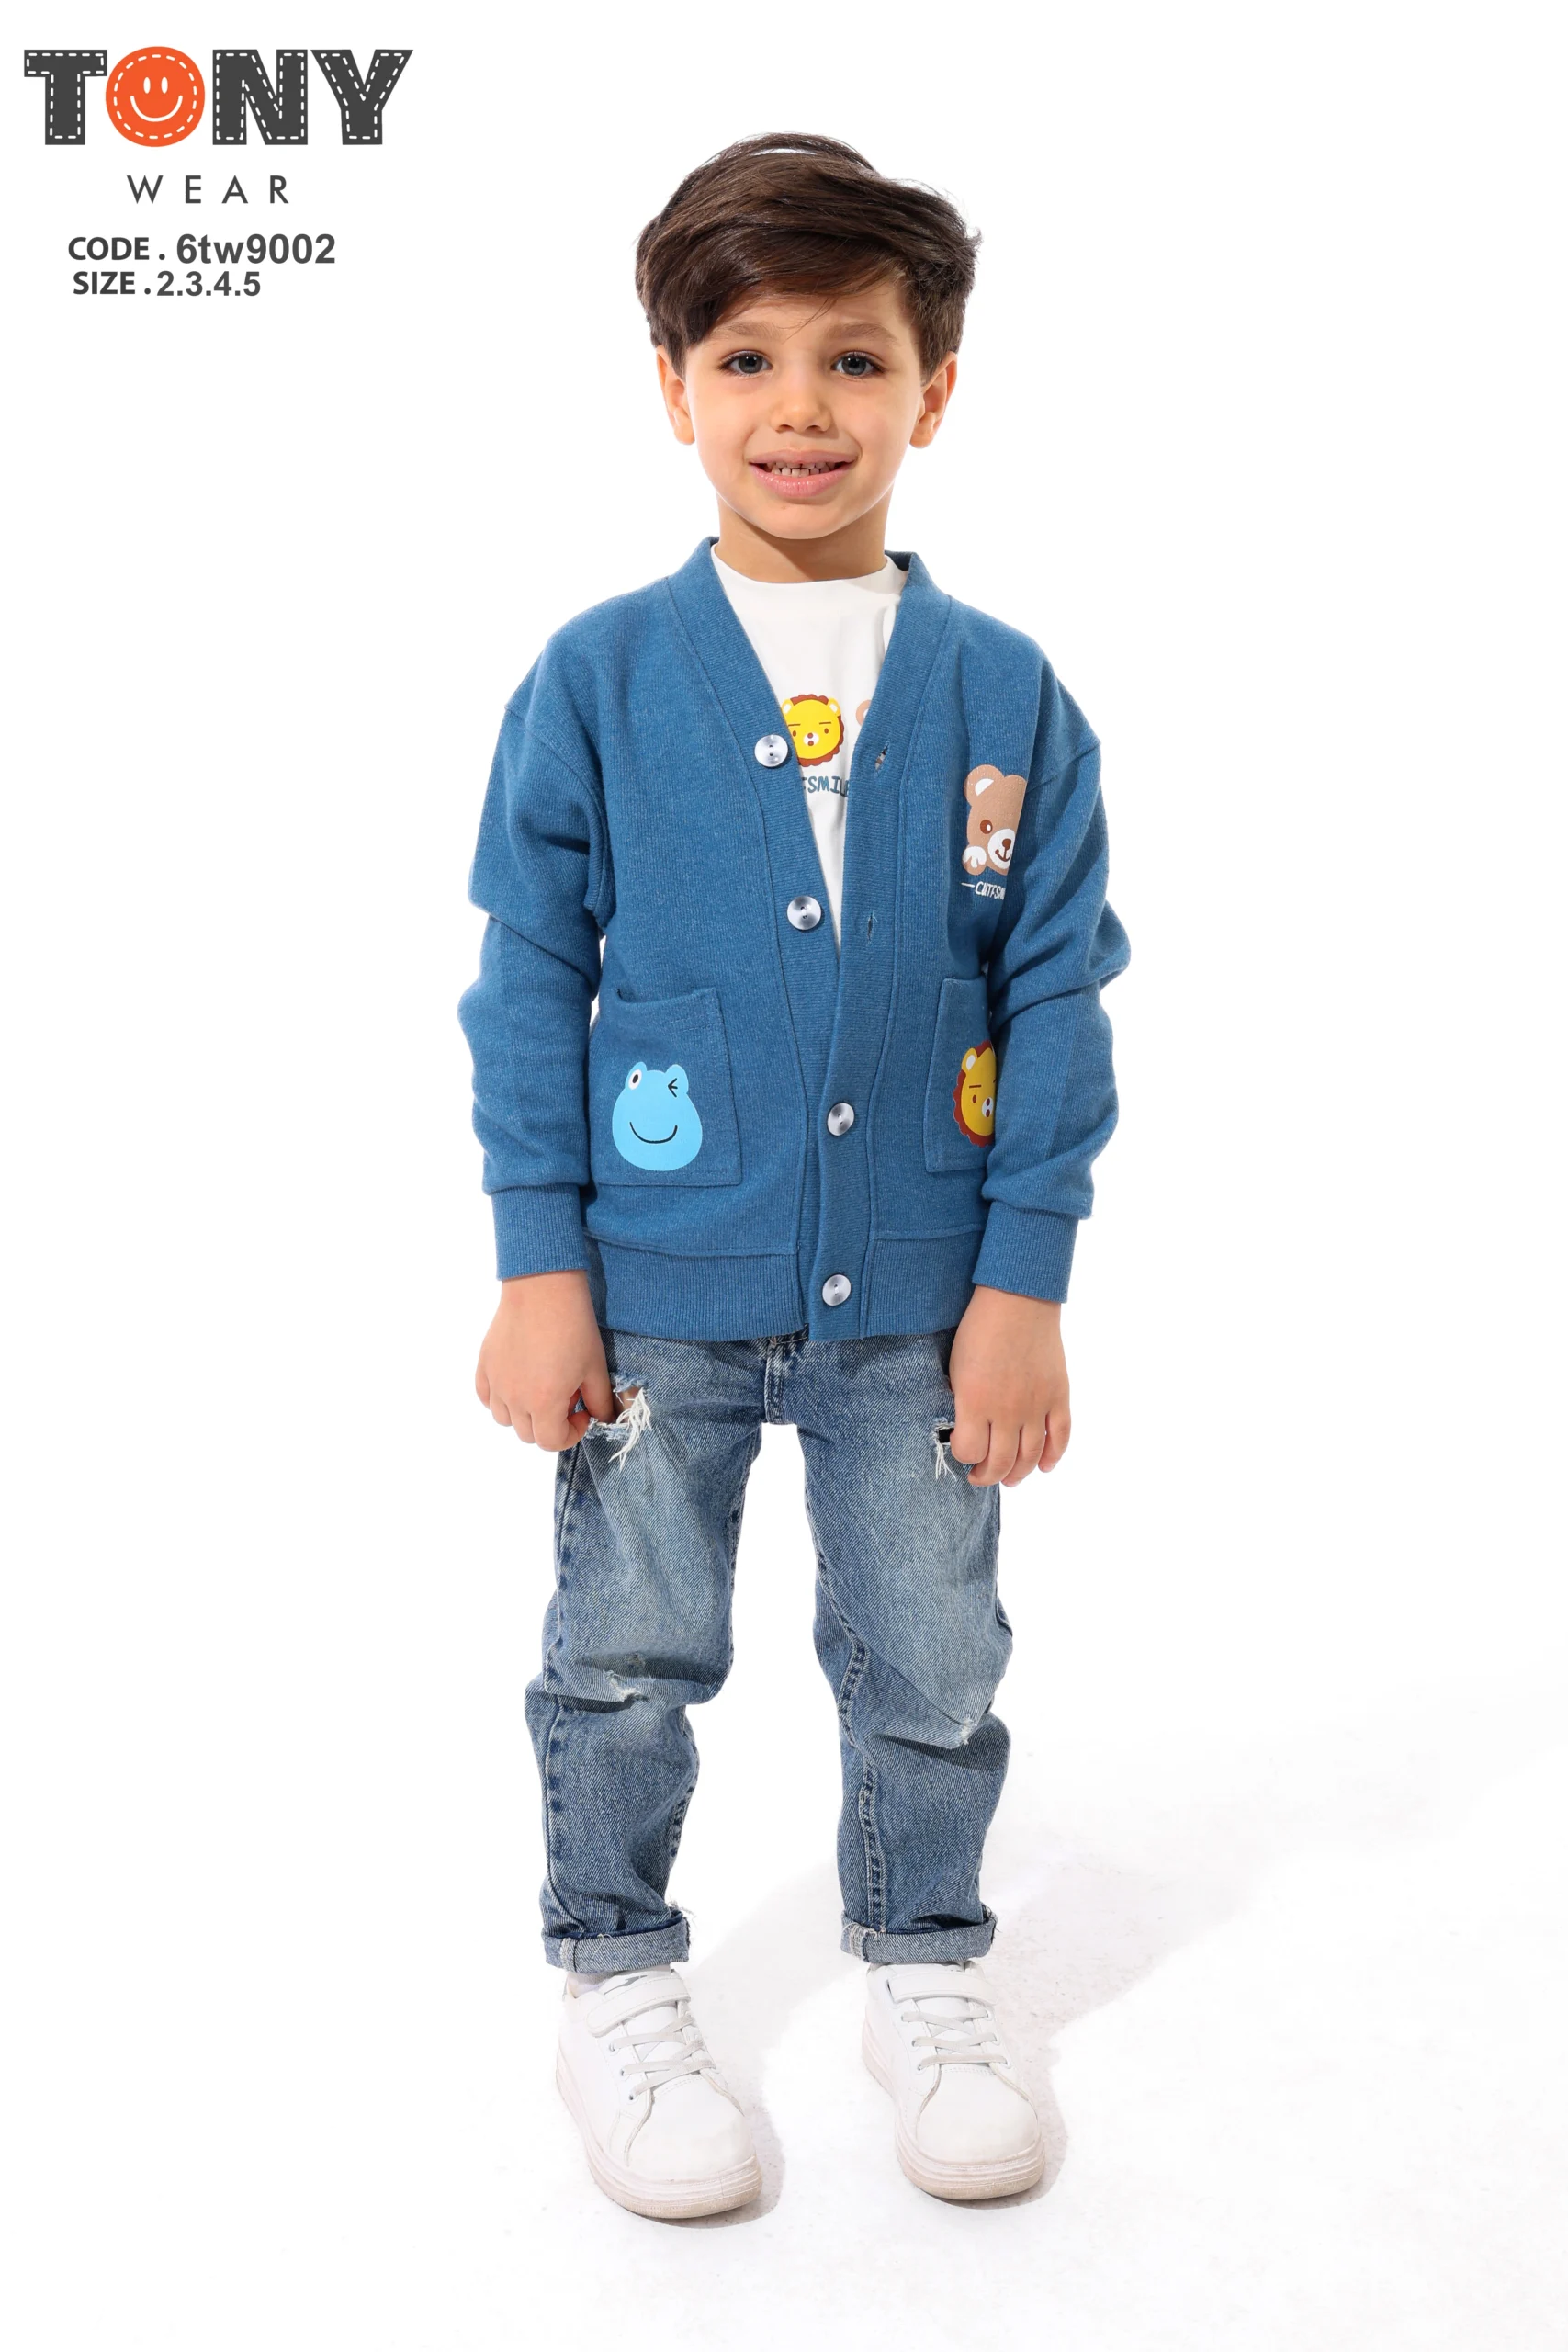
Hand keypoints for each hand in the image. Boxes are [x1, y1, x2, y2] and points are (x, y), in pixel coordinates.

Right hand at [475, 1270, 614, 1448]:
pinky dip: (500, 1399)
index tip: (582, 1412)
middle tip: (566, 1398)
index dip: (571, 1434)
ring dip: (524, 1414)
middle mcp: (514, 1398)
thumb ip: (599, 1400)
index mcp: (544, 1403)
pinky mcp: (484, 1364)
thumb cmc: (573, 1327)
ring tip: (541, 1389)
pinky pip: (486, 1396)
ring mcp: (495, 1382)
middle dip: (550, 1424)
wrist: (544, 1289)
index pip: (551, 1442)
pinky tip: (518, 1382)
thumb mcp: (595, 1367)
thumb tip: (602, 1418)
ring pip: (504, 1419)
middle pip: (528, 1434)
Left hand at [948, 1286, 1070, 1486]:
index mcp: (975, 1401)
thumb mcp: (956, 1366)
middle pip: (999, 1462)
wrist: (1017, 1299)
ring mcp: (1036, 1405)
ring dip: (1018, 1473)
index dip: (963, 1456)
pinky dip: (1054, 1456)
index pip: (969, 1451)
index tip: (961, 1451)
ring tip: (1009, 1479)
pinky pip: (1060, 1437)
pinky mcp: (1058, 1396)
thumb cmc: (980, 1327)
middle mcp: (1006, 1410)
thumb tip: (966, 1425)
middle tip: (980, 1476)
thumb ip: (962, 1400)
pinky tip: (1044, 1467)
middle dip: (987, 1476)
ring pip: (1030, 1457)